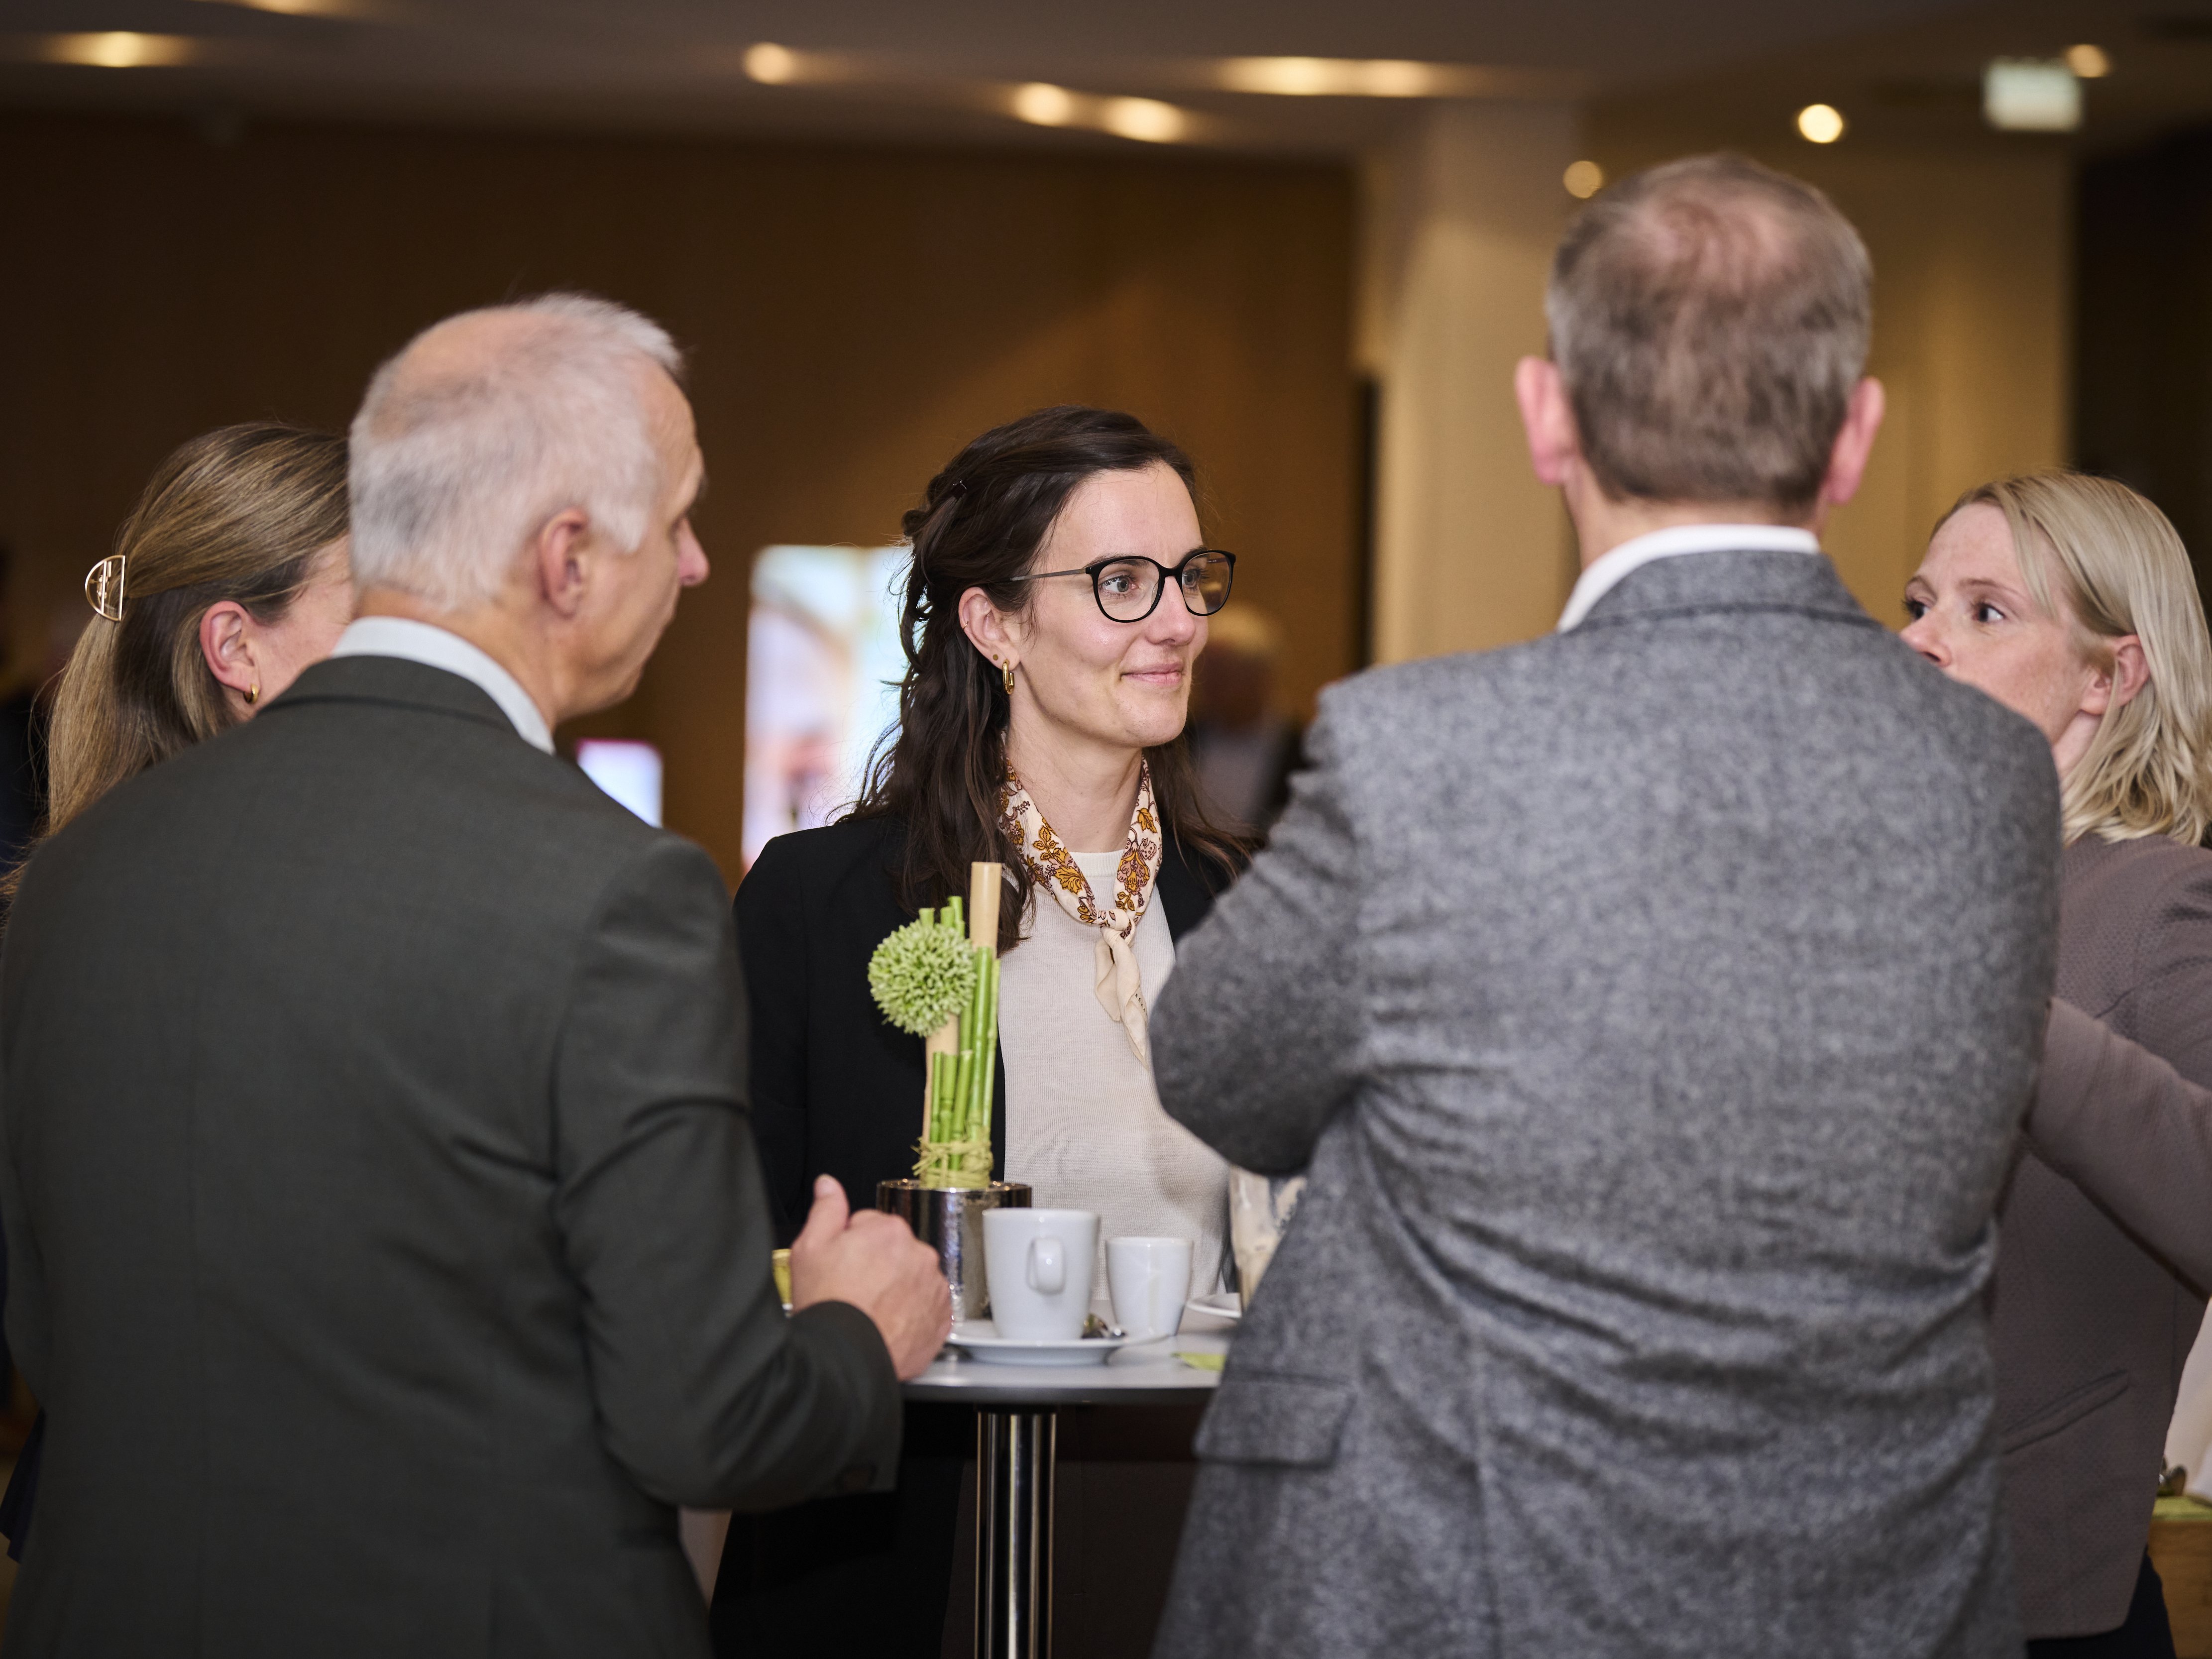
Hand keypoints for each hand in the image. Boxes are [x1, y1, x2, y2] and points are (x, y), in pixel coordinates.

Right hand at [788, 1175, 950, 1379]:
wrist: (845, 1356)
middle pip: (896, 1250)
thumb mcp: (810, 1248)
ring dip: (898, 1287)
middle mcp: (919, 1254)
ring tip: (872, 1308)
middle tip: (855, 1289)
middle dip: (878, 1264)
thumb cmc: (829, 1305)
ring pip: (914, 1277)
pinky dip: (914, 1313)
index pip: (872, 1226)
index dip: (852, 1245)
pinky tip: (890, 1322)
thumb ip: (826, 1209)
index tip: (844, 1266)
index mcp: (889, 1231)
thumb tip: (829, 1186)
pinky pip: (929, 1306)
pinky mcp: (943, 1317)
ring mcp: (934, 1287)